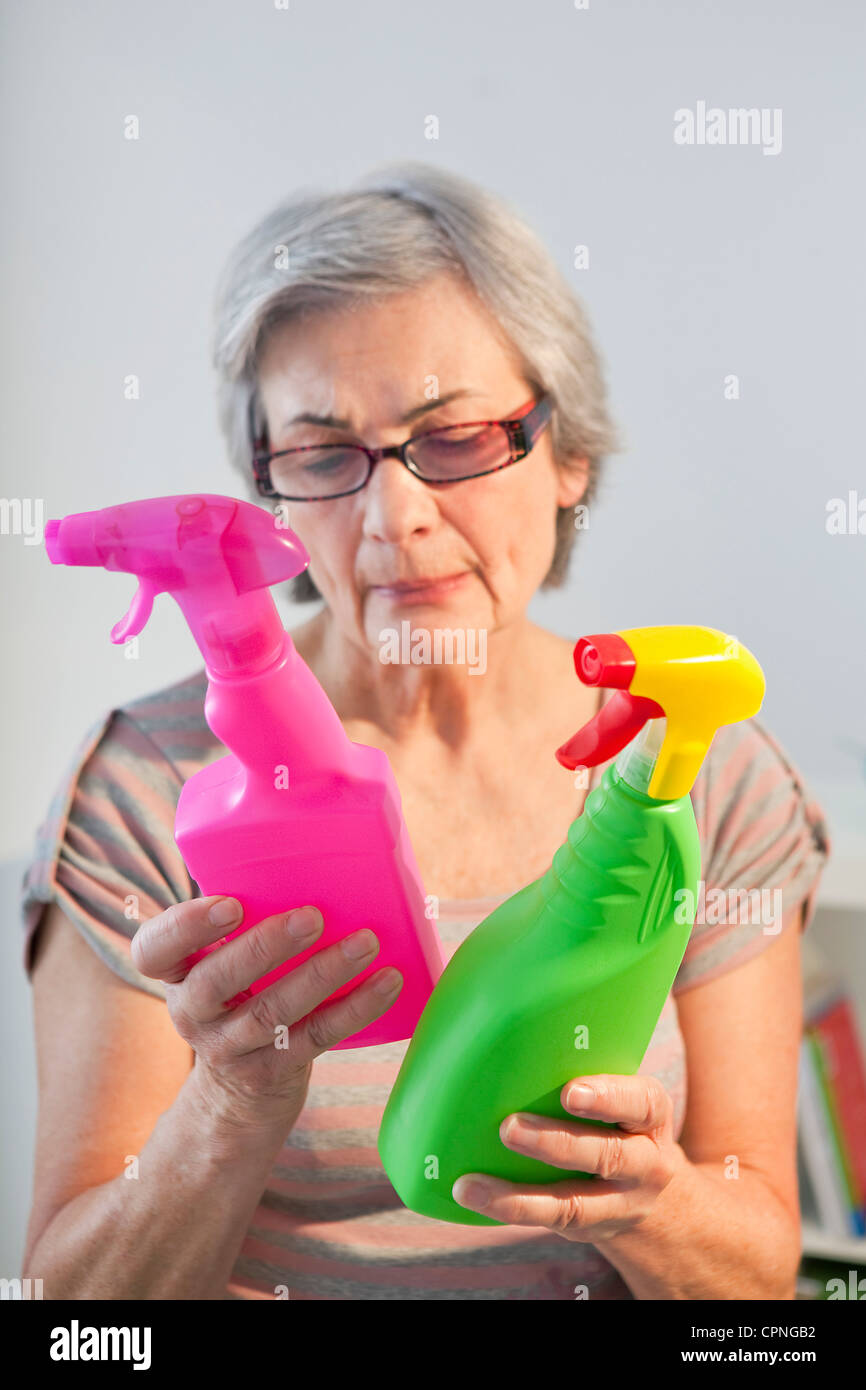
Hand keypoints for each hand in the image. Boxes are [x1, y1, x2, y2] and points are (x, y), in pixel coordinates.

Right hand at [131, 896, 402, 1134]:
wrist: (238, 1095)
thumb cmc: (243, 996)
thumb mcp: (224, 962)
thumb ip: (248, 919)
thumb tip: (316, 849)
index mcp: (177, 973)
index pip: (153, 950)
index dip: (185, 927)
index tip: (230, 904)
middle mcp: (193, 1012)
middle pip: (215, 981)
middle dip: (265, 946)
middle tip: (312, 916)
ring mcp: (230, 1048)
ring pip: (272, 1012)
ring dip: (322, 974)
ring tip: (366, 943)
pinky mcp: (272, 1073)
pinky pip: (315, 1038)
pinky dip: (355, 1008)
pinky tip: (387, 982)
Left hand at [451, 1073, 682, 1240]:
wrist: (654, 1196)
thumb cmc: (618, 1121)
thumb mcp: (623, 1097)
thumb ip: (588, 1071)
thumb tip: (514, 1037)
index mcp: (651, 1116)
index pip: (640, 1103)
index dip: (608, 1097)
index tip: (570, 1092)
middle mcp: (646, 1162)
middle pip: (607, 1155)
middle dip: (556, 1142)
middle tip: (509, 1126)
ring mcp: (621, 1203)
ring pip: (575, 1203)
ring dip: (519, 1194)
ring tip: (473, 1183)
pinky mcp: (592, 1228)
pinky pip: (551, 1221)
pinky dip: (509, 1209)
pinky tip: (472, 1194)